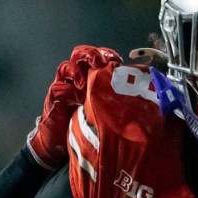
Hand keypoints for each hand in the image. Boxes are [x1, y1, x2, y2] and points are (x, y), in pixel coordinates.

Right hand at [25, 45, 122, 168]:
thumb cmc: (86, 128)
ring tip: (89, 72)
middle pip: (83, 57)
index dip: (108, 57)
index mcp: (93, 81)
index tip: (119, 60)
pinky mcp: (56, 96)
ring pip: (69, 66)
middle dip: (92, 55)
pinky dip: (68, 86)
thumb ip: (117, 105)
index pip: (100, 61)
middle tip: (101, 60)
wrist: (60, 143)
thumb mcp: (105, 114)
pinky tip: (77, 90)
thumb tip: (141, 102)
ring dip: (79, 67)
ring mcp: (66, 86)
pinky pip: (59, 85)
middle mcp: (79, 80)